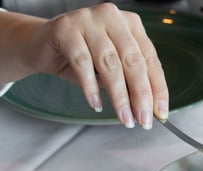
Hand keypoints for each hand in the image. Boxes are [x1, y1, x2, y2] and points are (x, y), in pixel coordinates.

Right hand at [30, 3, 168, 128]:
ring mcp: (88, 20)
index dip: (157, 89)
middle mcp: (112, 17)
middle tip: (143, 120)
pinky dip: (90, 87)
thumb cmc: (82, 57)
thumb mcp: (111, 70)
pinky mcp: (65, 29)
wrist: (42, 46)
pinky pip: (82, 63)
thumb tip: (149, 110)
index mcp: (131, 25)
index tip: (160, 113)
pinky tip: (96, 104)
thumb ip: (130, 83)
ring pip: (110, 63)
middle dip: (141, 95)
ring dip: (119, 96)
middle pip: (133, 61)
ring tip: (124, 117)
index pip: (150, 60)